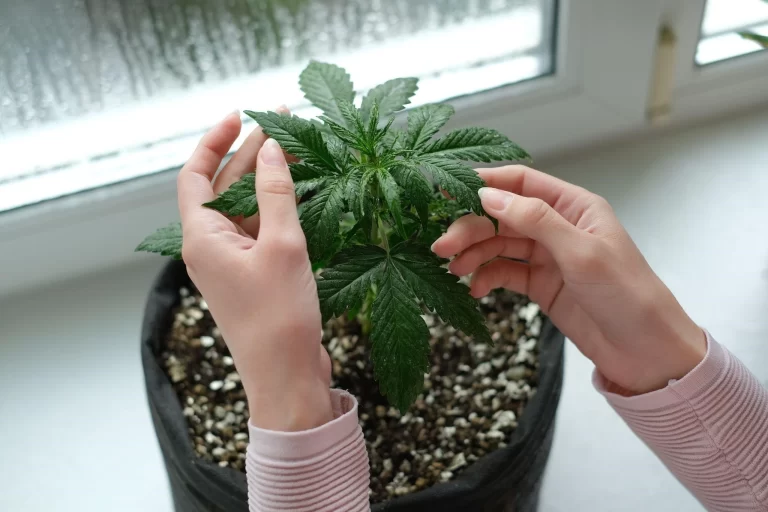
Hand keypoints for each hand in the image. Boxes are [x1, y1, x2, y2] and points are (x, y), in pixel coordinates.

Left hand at [177, 110, 331, 430]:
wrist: (287, 377)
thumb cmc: (278, 319)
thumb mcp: (282, 246)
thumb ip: (276, 193)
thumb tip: (273, 149)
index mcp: (202, 238)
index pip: (196, 175)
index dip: (214, 141)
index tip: (239, 115)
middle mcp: (211, 247)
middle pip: (225, 186)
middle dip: (251, 153)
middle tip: (284, 123)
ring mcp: (234, 261)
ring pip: (247, 207)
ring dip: (269, 179)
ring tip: (300, 148)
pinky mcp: (256, 274)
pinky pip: (263, 228)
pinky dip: (280, 206)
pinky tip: (304, 189)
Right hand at [432, 165, 705, 394]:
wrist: (646, 352)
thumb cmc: (626, 294)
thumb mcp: (581, 253)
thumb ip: (534, 220)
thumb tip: (487, 195)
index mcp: (573, 206)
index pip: (521, 182)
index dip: (483, 184)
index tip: (445, 193)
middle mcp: (557, 226)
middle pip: (502, 216)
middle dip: (470, 227)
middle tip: (441, 246)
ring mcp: (547, 256)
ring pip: (498, 244)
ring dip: (473, 253)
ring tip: (452, 270)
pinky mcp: (541, 285)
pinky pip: (505, 273)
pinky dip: (486, 277)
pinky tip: (474, 289)